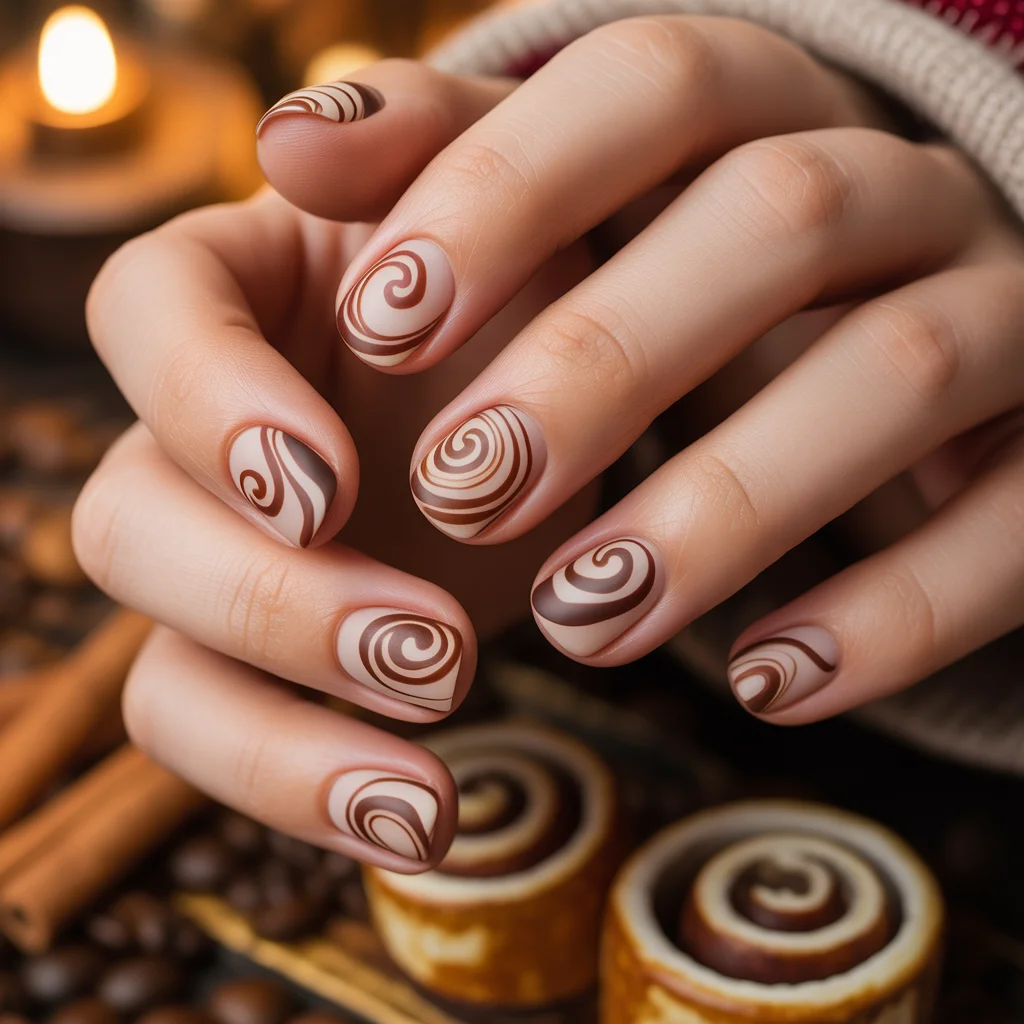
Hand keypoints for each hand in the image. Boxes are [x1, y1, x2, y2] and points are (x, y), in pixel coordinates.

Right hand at [74, 60, 593, 871]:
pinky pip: (242, 740)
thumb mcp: (513, 187)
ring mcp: (231, 558)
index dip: (211, 405)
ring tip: (426, 794)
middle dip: (270, 602)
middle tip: (429, 648)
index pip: (150, 318)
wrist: (577, 381)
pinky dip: (315, 791)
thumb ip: (413, 139)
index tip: (326, 483)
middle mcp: (203, 432)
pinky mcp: (284, 658)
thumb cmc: (538, 270)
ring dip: (281, 745)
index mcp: (236, 285)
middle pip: (128, 523)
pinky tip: (421, 816)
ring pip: (162, 670)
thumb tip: (288, 142)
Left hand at [324, 16, 1023, 722]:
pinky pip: (1006, 528)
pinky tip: (761, 682)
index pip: (647, 87)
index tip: (379, 319)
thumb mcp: (576, 208)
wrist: (908, 333)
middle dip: (604, 361)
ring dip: (726, 508)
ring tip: (578, 616)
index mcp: (767, 109)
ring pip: (894, 375)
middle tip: (461, 485)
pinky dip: (886, 613)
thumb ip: (446, 169)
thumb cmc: (696, 275)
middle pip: (773, 222)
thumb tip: (289, 143)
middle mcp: (897, 185)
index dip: (507, 192)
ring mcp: (1001, 309)